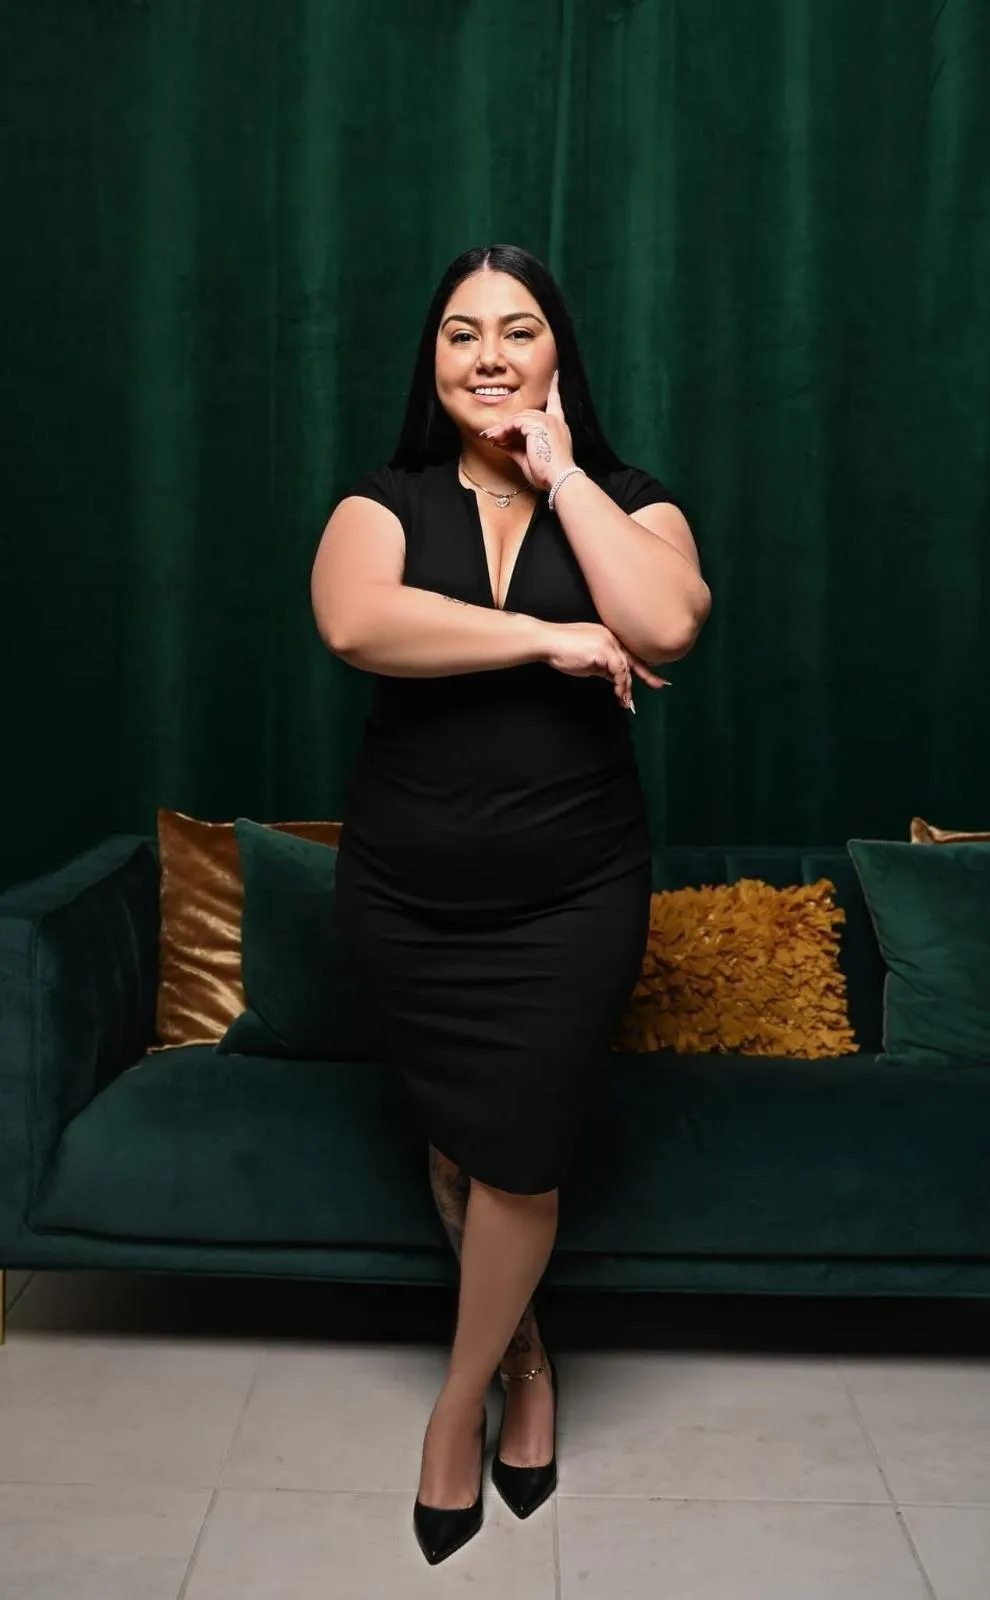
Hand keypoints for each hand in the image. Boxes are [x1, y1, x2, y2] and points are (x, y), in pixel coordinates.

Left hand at [478, 369, 574, 491]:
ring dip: (502, 429)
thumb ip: (516, 448)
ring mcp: (547, 420)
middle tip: (490, 435)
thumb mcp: (530, 459)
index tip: (555, 374)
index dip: (554, 387)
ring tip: (490, 438)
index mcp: (558, 425)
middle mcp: (554, 419)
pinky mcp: (539, 425)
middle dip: (507, 425)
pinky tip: (497, 439)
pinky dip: (504, 430)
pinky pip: (515, 423)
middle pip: (525, 414)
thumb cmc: (549, 474)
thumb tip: (500, 442)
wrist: (560, 480)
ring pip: (519, 418)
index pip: (555, 401)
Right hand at [539, 621, 669, 708]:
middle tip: (659, 685)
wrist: (547, 642)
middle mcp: (611, 637)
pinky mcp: (603, 650)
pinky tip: (618, 693)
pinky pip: (617, 670)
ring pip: (625, 668)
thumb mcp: (588, 661)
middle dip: (645, 676)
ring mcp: (608, 642)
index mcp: (608, 637)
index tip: (657, 678)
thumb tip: (613, 679)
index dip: (643, 667)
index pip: (628, 654)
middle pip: (631, 660)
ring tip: (625, 701)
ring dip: (625, 687)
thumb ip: (602, 668)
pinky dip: (620, 684)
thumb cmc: (562, 651)